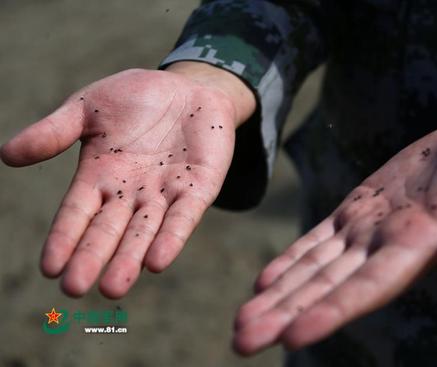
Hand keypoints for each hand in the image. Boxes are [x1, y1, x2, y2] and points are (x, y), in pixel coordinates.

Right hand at [1, 63, 254, 297]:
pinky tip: (157, 261)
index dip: (64, 238)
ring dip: (130, 258)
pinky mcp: (198, 189)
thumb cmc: (136, 99)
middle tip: (75, 289)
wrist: (188, 89)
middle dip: (93, 258)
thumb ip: (54, 131)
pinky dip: (172, 237)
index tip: (49, 268)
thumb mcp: (89, 109)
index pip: (77, 213)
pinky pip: (184, 217)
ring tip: (114, 287)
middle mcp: (130, 193)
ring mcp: (164, 193)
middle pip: (109, 230)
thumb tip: (5, 155)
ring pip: (145, 231)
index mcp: (100, 176)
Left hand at [233, 108, 436, 354]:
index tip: (291, 336)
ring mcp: (368, 227)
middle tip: (241, 341)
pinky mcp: (360, 206)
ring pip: (313, 267)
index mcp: (420, 244)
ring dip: (276, 295)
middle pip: (326, 287)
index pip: (369, 287)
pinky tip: (264, 281)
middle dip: (284, 315)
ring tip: (242, 322)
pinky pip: (318, 238)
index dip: (331, 311)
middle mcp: (385, 244)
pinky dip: (290, 260)